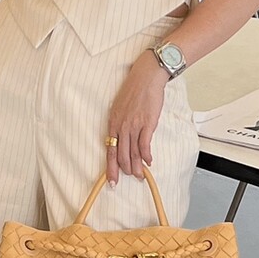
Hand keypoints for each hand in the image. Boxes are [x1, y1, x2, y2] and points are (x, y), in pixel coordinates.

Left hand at [105, 52, 167, 183]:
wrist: (146, 78)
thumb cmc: (134, 90)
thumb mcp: (120, 107)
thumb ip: (120, 123)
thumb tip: (123, 137)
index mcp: (112, 122)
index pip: (109, 149)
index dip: (110, 166)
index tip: (111, 179)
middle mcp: (121, 126)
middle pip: (121, 154)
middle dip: (124, 169)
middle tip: (129, 178)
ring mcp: (134, 125)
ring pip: (133, 152)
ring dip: (136, 166)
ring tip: (139, 175)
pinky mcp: (147, 123)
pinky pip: (144, 145)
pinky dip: (146, 156)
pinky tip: (148, 162)